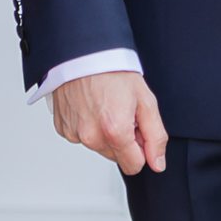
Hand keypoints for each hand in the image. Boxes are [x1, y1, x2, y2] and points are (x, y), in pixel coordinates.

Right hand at [51, 68, 166, 175]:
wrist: (84, 55)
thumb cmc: (113, 72)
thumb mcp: (146, 101)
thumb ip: (155, 136)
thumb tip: (157, 162)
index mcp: (115, 132)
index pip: (134, 166)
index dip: (141, 149)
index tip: (138, 128)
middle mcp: (92, 137)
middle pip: (116, 157)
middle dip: (123, 140)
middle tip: (123, 112)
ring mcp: (75, 134)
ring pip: (99, 147)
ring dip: (106, 134)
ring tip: (107, 107)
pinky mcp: (63, 129)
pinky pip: (82, 137)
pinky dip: (89, 126)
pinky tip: (92, 107)